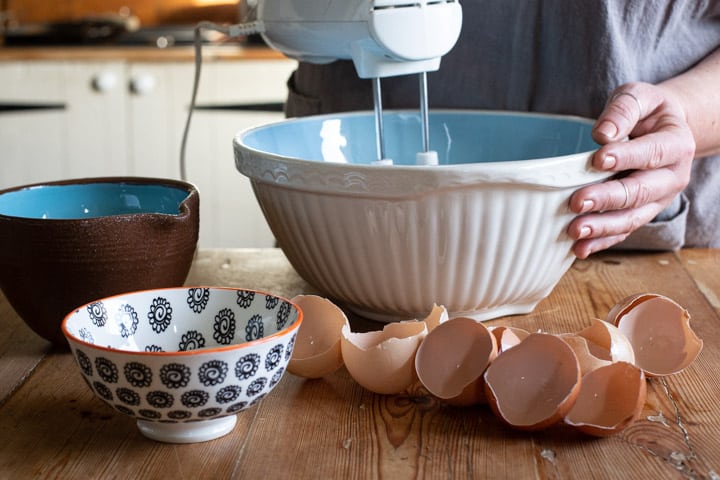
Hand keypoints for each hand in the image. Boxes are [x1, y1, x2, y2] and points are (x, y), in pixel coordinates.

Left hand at [567, 81, 695, 258]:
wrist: (660, 130)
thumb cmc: (645, 112)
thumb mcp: (638, 97)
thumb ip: (623, 110)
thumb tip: (603, 134)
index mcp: (676, 144)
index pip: (652, 153)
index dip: (626, 157)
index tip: (598, 159)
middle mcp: (671, 177)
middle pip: (641, 192)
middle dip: (608, 199)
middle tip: (577, 201)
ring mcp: (657, 200)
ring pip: (632, 218)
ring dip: (602, 227)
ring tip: (574, 230)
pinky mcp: (641, 213)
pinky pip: (623, 232)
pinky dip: (601, 242)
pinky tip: (579, 249)